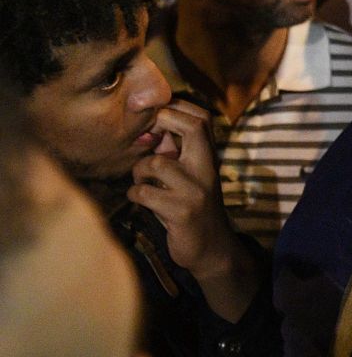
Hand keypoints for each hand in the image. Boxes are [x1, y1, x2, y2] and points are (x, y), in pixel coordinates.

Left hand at [127, 102, 237, 278]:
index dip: (175, 108)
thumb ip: (175, 151)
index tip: (154, 118)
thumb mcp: (190, 175)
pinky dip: (135, 194)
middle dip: (161, 123)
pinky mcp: (181, 212)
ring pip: (155, 163)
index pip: (201, 118)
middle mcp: (207, 169)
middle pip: (192, 126)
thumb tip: (150, 124)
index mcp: (209, 157)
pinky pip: (143, 192)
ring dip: (139, 172)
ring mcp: (195, 190)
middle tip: (145, 140)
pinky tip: (141, 201)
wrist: (211, 248)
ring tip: (142, 182)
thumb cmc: (191, 207)